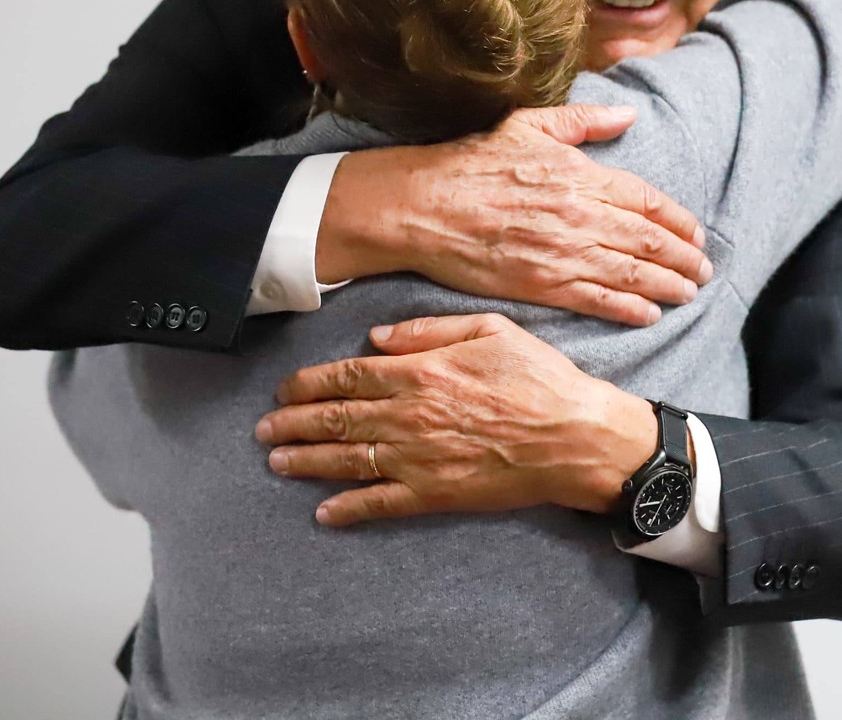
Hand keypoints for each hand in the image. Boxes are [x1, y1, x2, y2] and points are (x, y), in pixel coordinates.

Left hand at [254, 312, 657, 526]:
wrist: (577, 437)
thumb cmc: (540, 378)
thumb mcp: (489, 329)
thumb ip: (427, 329)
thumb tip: (376, 338)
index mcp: (421, 372)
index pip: (349, 376)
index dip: (309, 384)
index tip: (284, 390)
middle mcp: (411, 416)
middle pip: (338, 419)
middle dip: (294, 424)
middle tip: (264, 430)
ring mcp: (421, 458)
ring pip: (349, 461)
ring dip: (307, 462)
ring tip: (276, 463)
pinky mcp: (437, 494)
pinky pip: (382, 503)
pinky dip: (348, 508)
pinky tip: (324, 512)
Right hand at [315, 104, 711, 325]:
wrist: (424, 205)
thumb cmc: (472, 163)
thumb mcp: (528, 126)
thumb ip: (584, 122)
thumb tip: (628, 114)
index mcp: (580, 175)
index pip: (648, 200)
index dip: (679, 220)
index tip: (696, 233)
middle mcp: (580, 215)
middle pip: (649, 240)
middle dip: (684, 258)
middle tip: (703, 270)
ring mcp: (563, 253)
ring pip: (632, 273)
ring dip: (668, 284)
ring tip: (688, 292)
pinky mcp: (542, 284)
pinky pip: (598, 300)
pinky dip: (629, 308)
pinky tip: (649, 313)